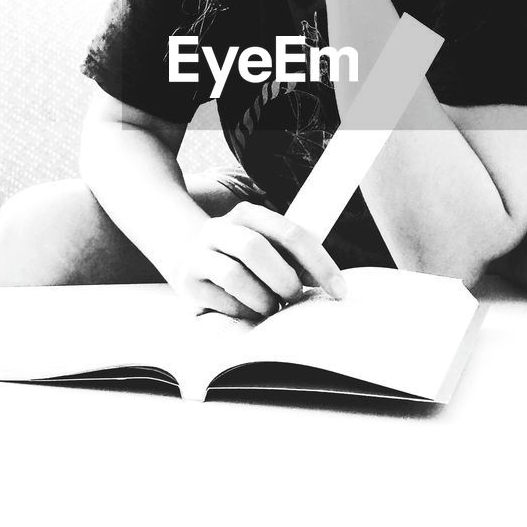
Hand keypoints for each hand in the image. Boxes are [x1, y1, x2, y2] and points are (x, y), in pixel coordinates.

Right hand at [167, 201, 347, 320]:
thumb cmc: (244, 258)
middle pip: (254, 248)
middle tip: (295, 296)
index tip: (339, 289)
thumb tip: (331, 282)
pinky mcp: (187, 284)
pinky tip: (248, 311)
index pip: (289, 233)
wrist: (189, 259)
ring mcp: (198, 255)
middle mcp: (218, 229)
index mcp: (246, 214)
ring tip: (270, 306)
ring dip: (262, 299)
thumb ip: (296, 256)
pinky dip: (242, 311)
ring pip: (235, 276)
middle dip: (284, 279)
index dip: (319, 262)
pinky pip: (221, 301)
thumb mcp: (269, 246)